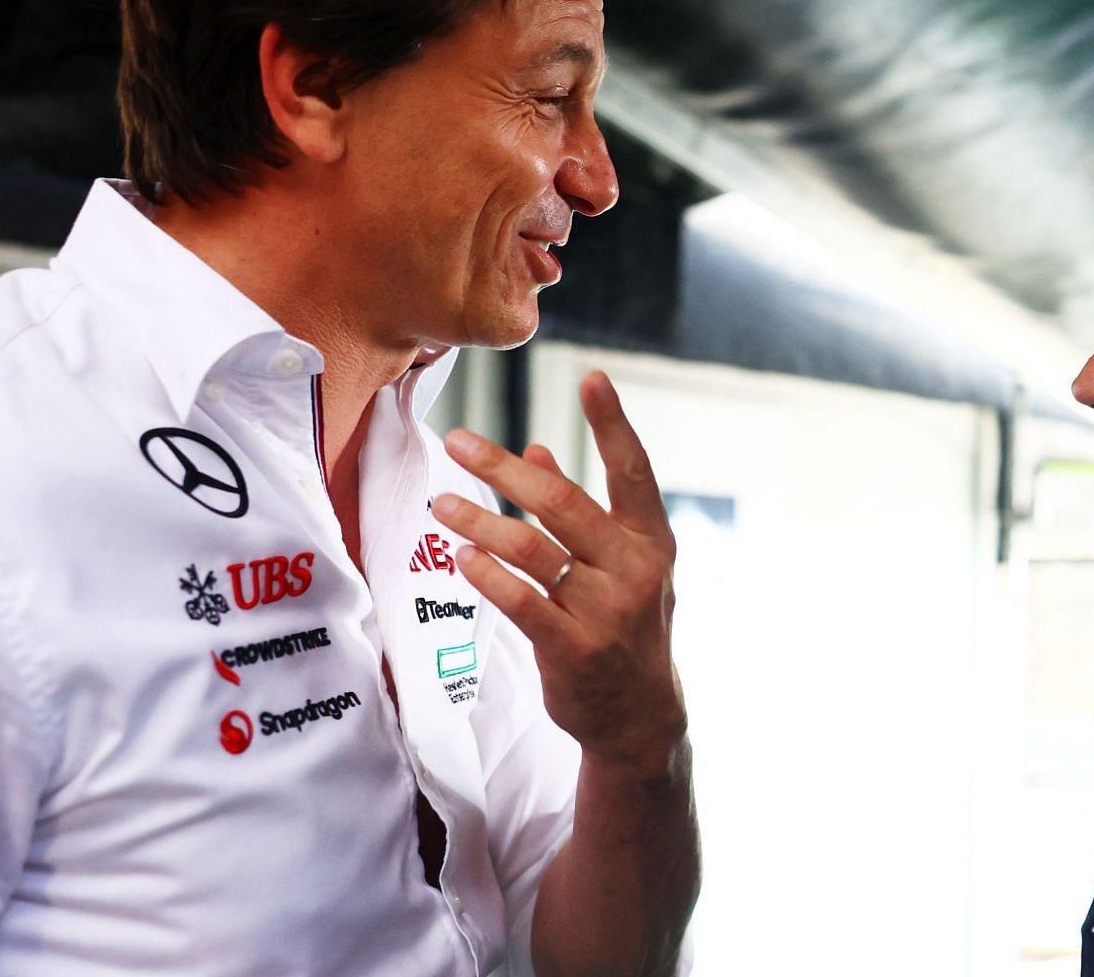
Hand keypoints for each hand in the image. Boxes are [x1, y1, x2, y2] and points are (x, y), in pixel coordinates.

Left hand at [432, 370, 685, 776]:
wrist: (640, 717)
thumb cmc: (627, 625)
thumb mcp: (623, 565)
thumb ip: (584, 508)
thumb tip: (536, 448)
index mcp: (651, 540)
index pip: (633, 470)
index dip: (614, 423)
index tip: (592, 377)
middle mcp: (634, 569)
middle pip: (563, 503)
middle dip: (504, 469)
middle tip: (458, 442)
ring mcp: (605, 611)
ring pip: (532, 550)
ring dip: (480, 522)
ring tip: (442, 502)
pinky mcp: (573, 648)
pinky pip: (521, 602)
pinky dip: (488, 576)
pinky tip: (462, 557)